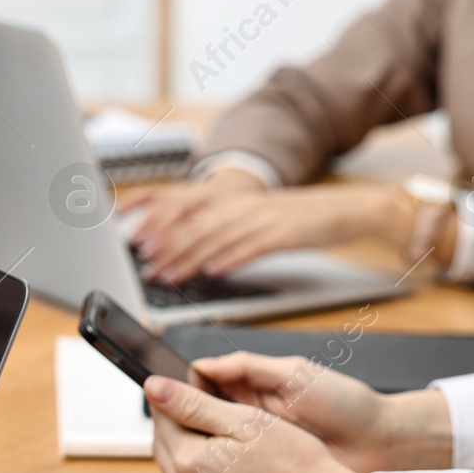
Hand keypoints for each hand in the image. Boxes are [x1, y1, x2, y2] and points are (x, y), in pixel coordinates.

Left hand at [132, 179, 413, 284]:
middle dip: (164, 243)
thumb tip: (186, 249)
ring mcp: (262, 217)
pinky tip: (214, 270)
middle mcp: (241, 204)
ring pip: (218, 237)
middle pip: (194, 221)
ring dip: (188, 257)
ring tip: (166, 274)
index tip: (128, 230)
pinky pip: (253, 246)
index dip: (152, 211)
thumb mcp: (251, 215)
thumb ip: (218, 228)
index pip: (182, 199)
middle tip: (142, 262)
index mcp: (231, 198)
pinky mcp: (284, 232)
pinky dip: (231, 258)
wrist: (345, 208)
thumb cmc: (295, 217)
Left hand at [146, 374, 362, 472]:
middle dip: (178, 426)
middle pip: (167, 450)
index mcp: (190, 463)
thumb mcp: (247, 422)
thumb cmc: (298, 466)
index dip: (172, 400)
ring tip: (224, 441)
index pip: (162, 421)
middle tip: (202, 410)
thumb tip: (153, 387)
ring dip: (192, 455)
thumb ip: (194, 404)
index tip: (182, 388)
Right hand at [189, 352, 452, 472]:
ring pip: (208, 452)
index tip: (172, 399)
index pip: (202, 386)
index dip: (185, 392)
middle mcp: (249, 420)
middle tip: (179, 431)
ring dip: (200, 453)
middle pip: (199, 420)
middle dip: (188, 424)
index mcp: (253, 389)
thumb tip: (200, 366)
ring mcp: (255, 450)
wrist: (384, 448)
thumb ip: (248, 366)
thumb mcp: (295, 376)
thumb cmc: (346, 406)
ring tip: (196, 455)